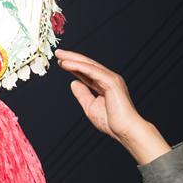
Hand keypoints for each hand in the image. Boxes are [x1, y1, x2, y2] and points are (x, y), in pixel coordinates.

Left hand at [56, 49, 169, 164]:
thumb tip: (73, 83)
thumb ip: (82, 94)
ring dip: (73, 59)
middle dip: (72, 58)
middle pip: (87, 65)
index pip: (86, 72)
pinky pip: (92, 71)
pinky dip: (78, 66)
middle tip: (58, 53)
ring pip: (89, 65)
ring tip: (60, 55)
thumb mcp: (90, 106)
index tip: (61, 62)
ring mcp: (111, 79)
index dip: (73, 66)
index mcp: (104, 85)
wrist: (125, 130)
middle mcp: (108, 79)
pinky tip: (67, 64)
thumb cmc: (111, 122)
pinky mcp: (111, 82)